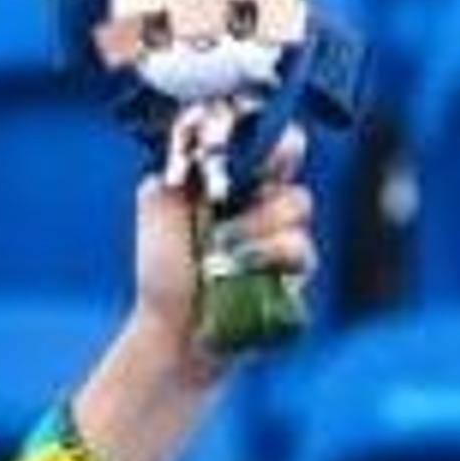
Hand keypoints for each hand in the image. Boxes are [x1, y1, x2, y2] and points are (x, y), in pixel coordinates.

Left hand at [129, 122, 316, 366]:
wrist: (173, 326)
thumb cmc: (164, 270)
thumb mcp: (158, 210)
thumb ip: (176, 173)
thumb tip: (193, 151)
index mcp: (236, 178)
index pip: (271, 138)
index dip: (272, 134)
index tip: (261, 144)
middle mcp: (266, 198)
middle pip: (293, 162)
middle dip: (260, 180)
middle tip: (227, 208)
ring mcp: (286, 232)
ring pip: (297, 205)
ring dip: (254, 227)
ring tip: (220, 254)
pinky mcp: (298, 270)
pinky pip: (301, 248)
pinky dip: (267, 257)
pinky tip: (240, 271)